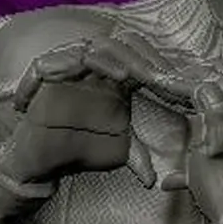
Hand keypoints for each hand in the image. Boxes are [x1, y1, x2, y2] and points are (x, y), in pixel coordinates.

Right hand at [1, 31, 180, 187]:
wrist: (43, 160)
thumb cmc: (79, 148)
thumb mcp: (116, 151)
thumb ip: (137, 156)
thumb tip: (153, 179)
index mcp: (114, 79)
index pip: (140, 58)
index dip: (159, 67)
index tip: (179, 85)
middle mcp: (95, 68)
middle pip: (123, 44)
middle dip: (143, 57)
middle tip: (161, 75)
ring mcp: (71, 67)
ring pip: (96, 46)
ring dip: (118, 57)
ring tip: (136, 76)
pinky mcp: (45, 74)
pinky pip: (65, 58)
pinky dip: (86, 63)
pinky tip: (114, 76)